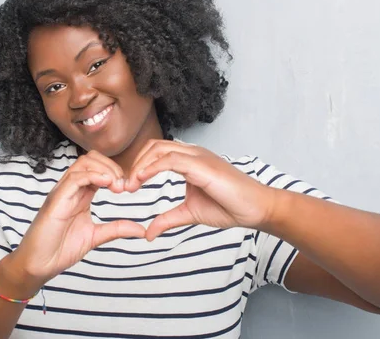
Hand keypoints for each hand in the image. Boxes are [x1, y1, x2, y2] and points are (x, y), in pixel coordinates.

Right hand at [12, 150, 144, 285]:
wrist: (39, 265)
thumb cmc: (60, 249)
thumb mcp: (96, 236)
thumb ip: (116, 229)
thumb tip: (141, 230)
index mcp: (80, 194)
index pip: (98, 168)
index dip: (116, 172)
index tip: (128, 188)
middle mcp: (71, 189)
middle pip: (91, 159)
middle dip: (112, 167)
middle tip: (124, 186)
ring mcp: (62, 192)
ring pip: (83, 163)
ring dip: (105, 169)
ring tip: (117, 186)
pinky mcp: (56, 200)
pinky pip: (74, 178)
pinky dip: (92, 176)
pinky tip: (106, 184)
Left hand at [125, 140, 274, 240]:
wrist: (256, 209)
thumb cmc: (229, 207)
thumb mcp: (190, 213)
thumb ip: (168, 219)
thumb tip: (148, 233)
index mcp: (189, 160)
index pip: (156, 152)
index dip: (138, 166)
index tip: (127, 186)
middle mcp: (192, 154)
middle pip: (154, 147)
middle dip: (135, 164)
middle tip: (124, 186)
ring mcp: (197, 156)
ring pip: (159, 150)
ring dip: (140, 166)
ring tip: (130, 185)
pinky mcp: (202, 165)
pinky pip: (171, 160)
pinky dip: (152, 167)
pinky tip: (142, 180)